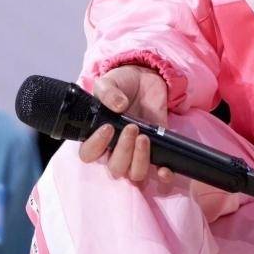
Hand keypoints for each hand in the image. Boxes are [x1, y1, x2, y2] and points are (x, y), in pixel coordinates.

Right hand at [78, 65, 173, 184]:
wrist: (145, 78)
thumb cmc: (122, 84)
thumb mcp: (109, 82)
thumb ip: (108, 92)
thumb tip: (118, 104)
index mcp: (97, 136)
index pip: (89, 154)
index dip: (97, 145)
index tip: (108, 127)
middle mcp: (114, 149)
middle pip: (114, 168)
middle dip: (123, 151)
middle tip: (131, 128)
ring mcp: (135, 152)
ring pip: (134, 174)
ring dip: (139, 159)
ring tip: (144, 137)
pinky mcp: (155, 151)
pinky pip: (157, 172)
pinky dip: (161, 175)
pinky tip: (164, 168)